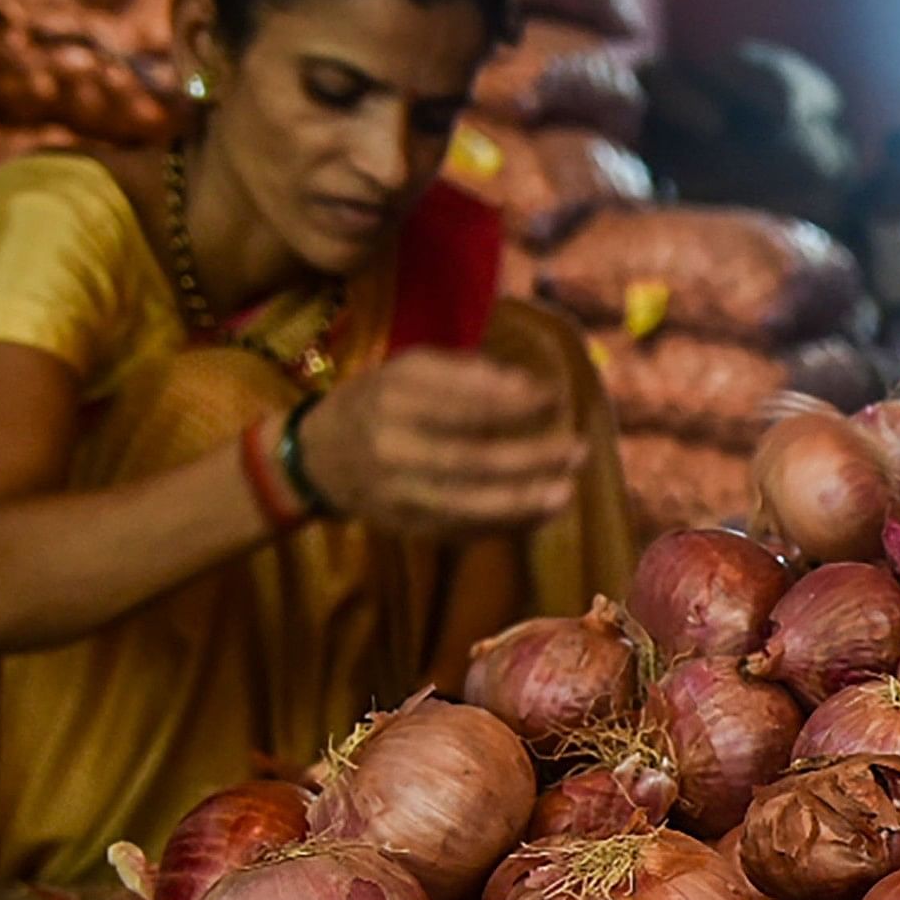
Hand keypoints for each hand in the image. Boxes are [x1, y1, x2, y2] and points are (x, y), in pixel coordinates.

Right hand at [295, 350, 587, 533]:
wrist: (322, 457)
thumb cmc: (380, 400)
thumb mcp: (410, 369)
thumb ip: (467, 374)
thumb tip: (530, 387)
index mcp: (393, 400)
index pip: (464, 405)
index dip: (516, 405)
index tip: (557, 397)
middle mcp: (393, 449)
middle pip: (471, 460)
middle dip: (531, 458)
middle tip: (578, 451)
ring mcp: (398, 494)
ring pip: (468, 505)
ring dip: (524, 502)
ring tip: (566, 492)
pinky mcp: (408, 527)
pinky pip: (464, 531)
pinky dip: (507, 524)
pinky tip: (542, 513)